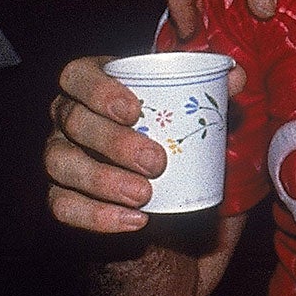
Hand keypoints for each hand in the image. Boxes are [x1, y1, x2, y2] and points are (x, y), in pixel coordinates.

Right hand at [45, 56, 245, 232]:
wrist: (171, 201)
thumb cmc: (176, 138)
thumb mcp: (195, 115)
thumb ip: (213, 93)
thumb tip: (235, 76)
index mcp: (93, 86)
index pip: (78, 75)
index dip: (98, 89)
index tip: (134, 110)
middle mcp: (68, 118)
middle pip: (74, 122)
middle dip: (114, 142)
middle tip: (156, 162)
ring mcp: (59, 157)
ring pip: (60, 163)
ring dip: (102, 180)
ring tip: (144, 195)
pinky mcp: (60, 196)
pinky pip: (62, 206)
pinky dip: (96, 215)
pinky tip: (134, 220)